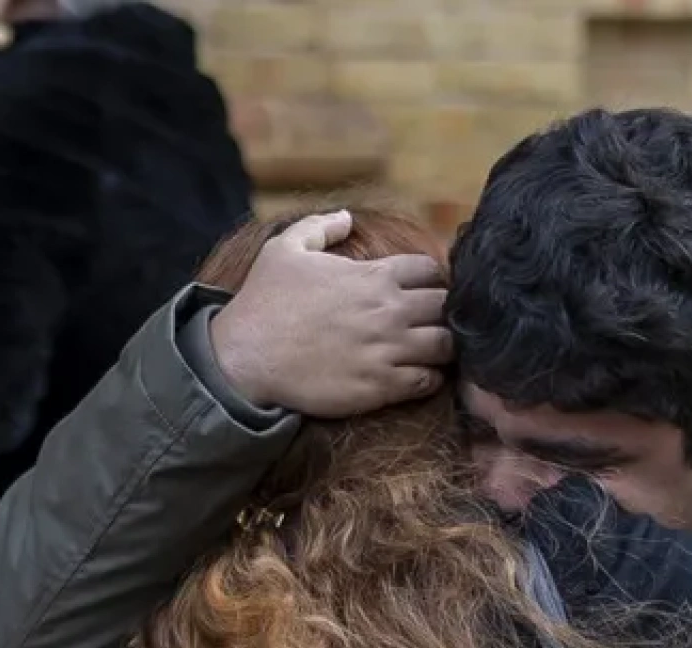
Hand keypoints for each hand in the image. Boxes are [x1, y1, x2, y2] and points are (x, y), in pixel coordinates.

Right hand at [211, 211, 452, 418]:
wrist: (245, 357)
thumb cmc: (264, 302)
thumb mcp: (284, 249)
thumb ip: (320, 226)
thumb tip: (347, 217)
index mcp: (374, 276)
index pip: (430, 270)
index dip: (430, 280)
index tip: (422, 292)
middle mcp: (388, 311)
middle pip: (446, 307)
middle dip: (444, 313)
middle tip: (431, 324)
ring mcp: (387, 350)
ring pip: (446, 346)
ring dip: (443, 347)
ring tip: (430, 351)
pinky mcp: (381, 386)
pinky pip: (428, 381)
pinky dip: (430, 378)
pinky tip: (417, 376)